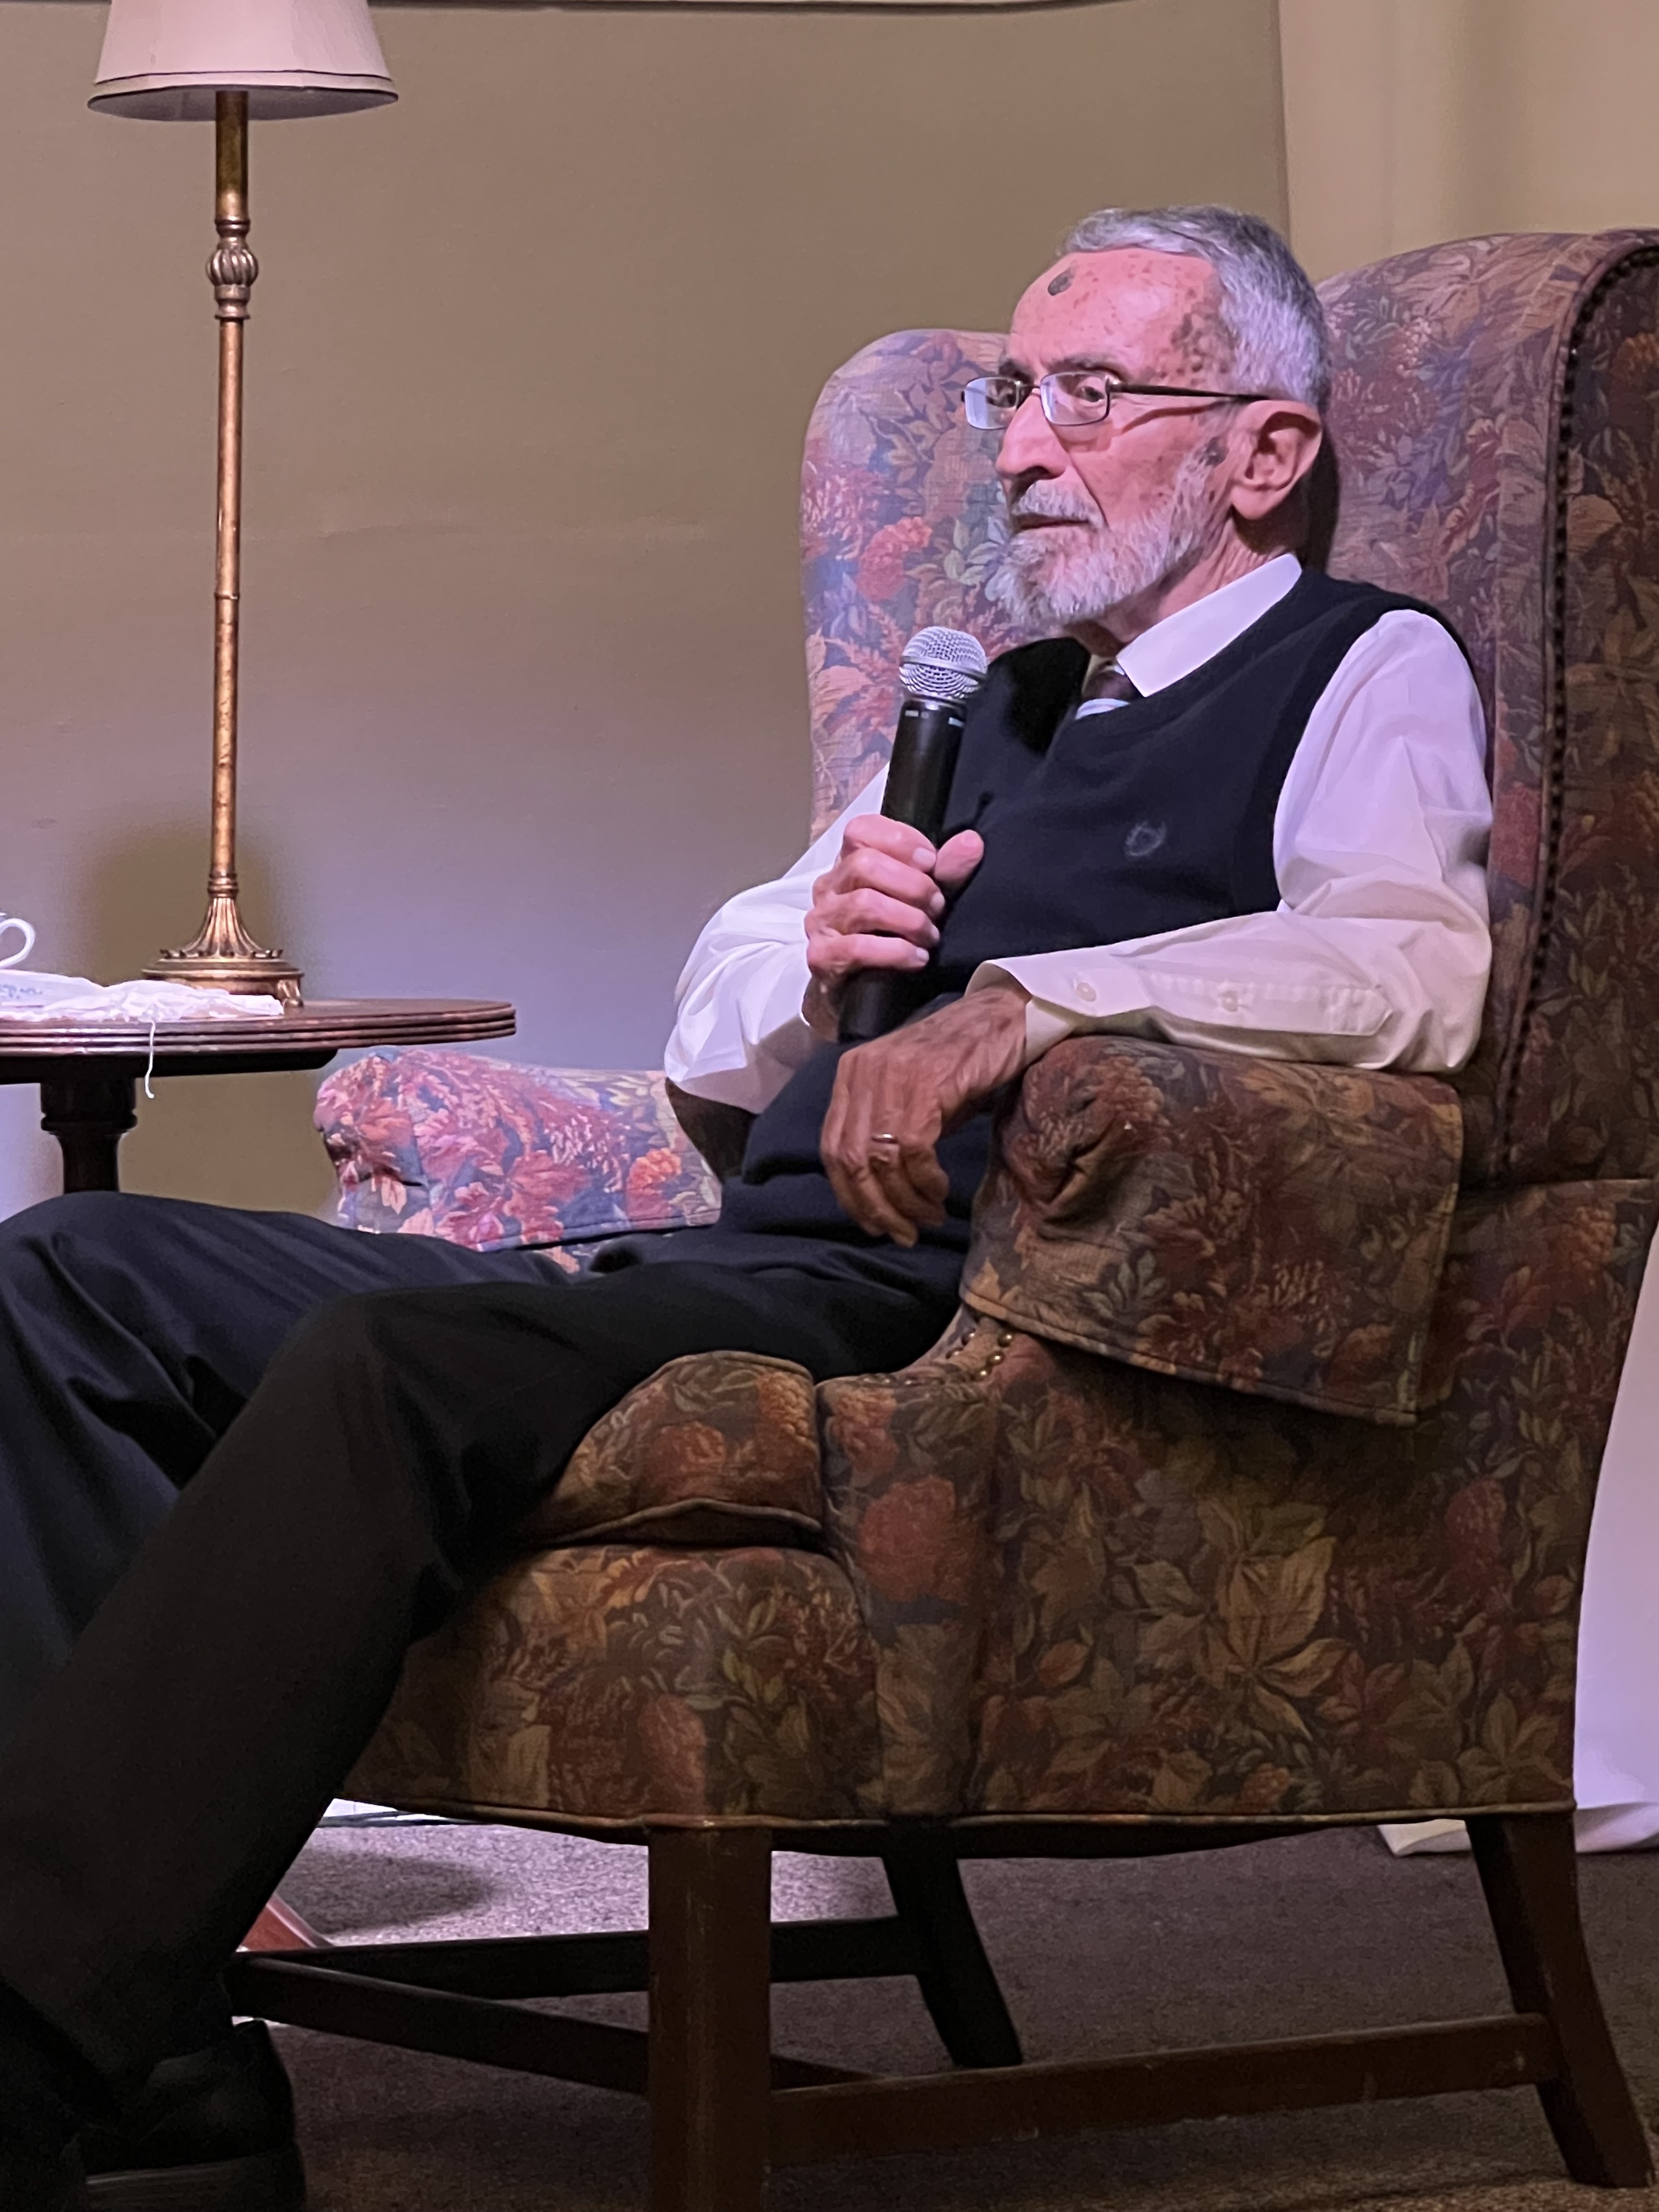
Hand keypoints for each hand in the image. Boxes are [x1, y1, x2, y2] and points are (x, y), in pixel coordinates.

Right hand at [802, 815, 983, 1039]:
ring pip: (864, 904)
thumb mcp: (922, 900)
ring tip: (930, 936)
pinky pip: (858, 947)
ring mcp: (821, 922)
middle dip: (913, 886)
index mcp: (848, 863)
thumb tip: (971, 843)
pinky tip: (917, 958)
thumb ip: (945, 871)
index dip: (901, 841)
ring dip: (909, 920)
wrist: (862, 995)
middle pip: (865, 864)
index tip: (932, 862)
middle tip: (938, 908)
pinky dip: (896, 951)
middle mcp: (829, 888)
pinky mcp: (821, 957)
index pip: (861, 830)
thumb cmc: (893, 938)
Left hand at [822, 988, 1028, 1244]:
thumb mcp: (911, 1094)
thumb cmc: (961, 1060)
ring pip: (881, 1160)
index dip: (850, 1195)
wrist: (1004, 1017)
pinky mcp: (925, 1082)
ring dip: (906, 1200)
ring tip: (929, 1216)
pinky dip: (925, 1179)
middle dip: (876, 1207)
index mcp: (851, 1075)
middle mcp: (862, 1072)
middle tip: (904, 1232)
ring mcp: (891, 1075)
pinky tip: (940, 1190)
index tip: (874, 1224)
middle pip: (851, 1160)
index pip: (831, 1149)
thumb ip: (886, 1131)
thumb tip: (880, 1195)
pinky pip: (913, 1149)